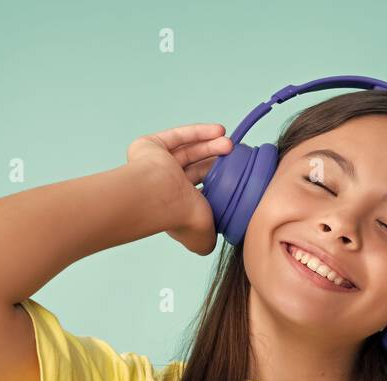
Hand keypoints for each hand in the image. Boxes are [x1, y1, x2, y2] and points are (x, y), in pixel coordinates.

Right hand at [127, 123, 233, 255]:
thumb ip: (208, 240)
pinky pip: (178, 136)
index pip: (199, 192)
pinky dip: (199, 132)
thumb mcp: (203, 238)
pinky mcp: (150, 146)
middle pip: (196, 168)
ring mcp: (156, 165)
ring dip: (211, 146)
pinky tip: (219, 131)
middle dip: (216, 161)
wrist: (158, 196)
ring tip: (230, 144)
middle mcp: (164, 186)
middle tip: (235, 156)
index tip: (236, 178)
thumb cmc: (180, 217)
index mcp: (175, 207)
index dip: (218, 184)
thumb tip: (209, 244)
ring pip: (188, 151)